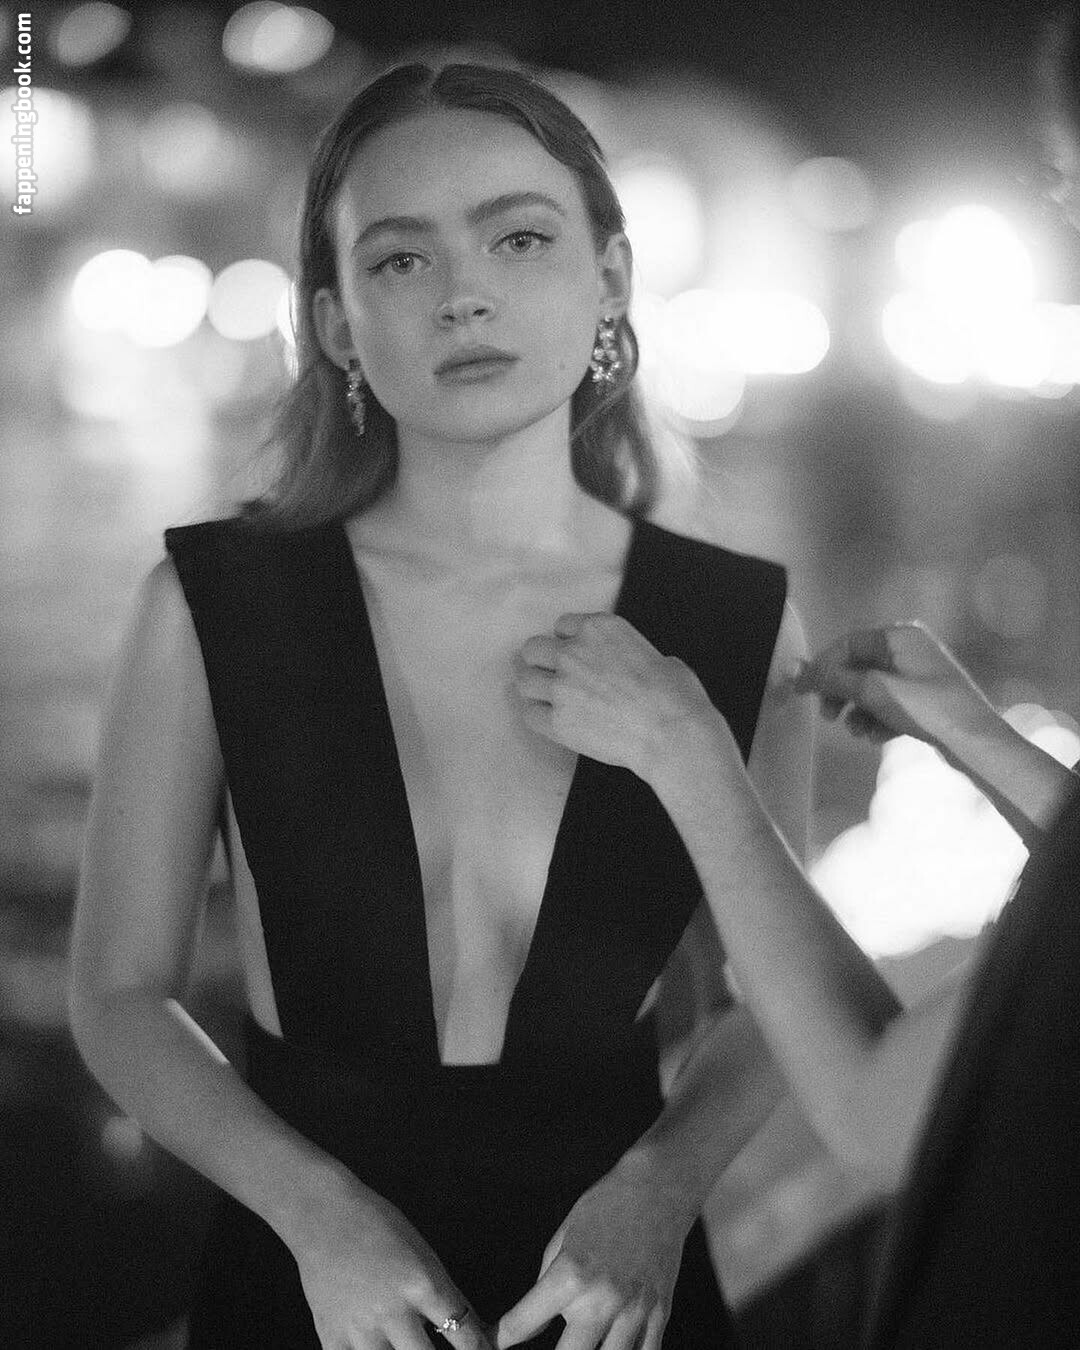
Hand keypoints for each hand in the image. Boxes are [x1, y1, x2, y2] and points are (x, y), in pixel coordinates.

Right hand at [289, 1176, 492, 1349]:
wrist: (323, 1215)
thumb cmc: (378, 1225)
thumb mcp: (422, 1253)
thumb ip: (445, 1296)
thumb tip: (473, 1333)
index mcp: (422, 1284)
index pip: (464, 1335)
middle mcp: (393, 1312)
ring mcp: (360, 1330)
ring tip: (403, 1344)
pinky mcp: (332, 1340)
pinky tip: (376, 1347)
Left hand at [495, 1157, 692, 1349]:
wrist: (657, 1190)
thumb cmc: (606, 1206)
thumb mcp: (563, 1237)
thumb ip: (545, 1282)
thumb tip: (532, 1323)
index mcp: (570, 1275)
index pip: (525, 1322)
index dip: (503, 1337)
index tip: (496, 1343)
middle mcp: (601, 1300)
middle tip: (549, 1344)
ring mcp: (633, 1311)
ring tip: (583, 1343)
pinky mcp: (659, 1314)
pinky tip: (614, 1347)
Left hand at [515, 612, 714, 781]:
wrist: (670, 732)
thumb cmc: (675, 695)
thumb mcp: (660, 657)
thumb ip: (635, 657)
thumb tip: (643, 668)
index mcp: (599, 629)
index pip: (563, 625)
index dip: (566, 640)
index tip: (570, 651)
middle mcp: (573, 652)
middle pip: (534, 649)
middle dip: (539, 660)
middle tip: (545, 672)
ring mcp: (561, 686)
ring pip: (524, 680)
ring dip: (531, 686)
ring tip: (538, 694)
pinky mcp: (557, 720)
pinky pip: (530, 714)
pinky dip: (537, 715)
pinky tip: (546, 718)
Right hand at [794, 622, 996, 754]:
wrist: (974, 741)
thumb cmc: (925, 707)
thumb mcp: (873, 691)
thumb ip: (832, 679)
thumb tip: (794, 668)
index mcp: (899, 635)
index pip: (848, 644)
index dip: (823, 667)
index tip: (804, 692)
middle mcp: (910, 648)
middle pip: (860, 666)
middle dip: (842, 692)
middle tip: (829, 717)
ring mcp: (920, 673)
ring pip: (874, 688)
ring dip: (859, 710)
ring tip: (857, 732)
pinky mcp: (927, 698)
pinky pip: (891, 702)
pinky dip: (878, 717)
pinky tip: (876, 737)